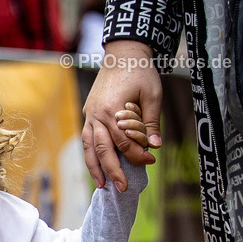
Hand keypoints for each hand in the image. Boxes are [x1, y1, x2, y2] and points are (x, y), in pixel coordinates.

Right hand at [82, 41, 161, 191]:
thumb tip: (155, 147)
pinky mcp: (89, 114)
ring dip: (96, 168)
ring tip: (102, 186)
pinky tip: (96, 168)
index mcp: (113, 109)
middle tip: (123, 187)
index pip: (125, 142)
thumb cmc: (140, 72)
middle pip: (104, 150)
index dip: (138, 154)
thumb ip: (152, 122)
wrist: (123, 53)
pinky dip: (90, 155)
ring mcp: (90, 115)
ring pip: (90, 148)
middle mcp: (97, 115)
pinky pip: (87, 140)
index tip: (151, 160)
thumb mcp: (152, 94)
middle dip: (113, 171)